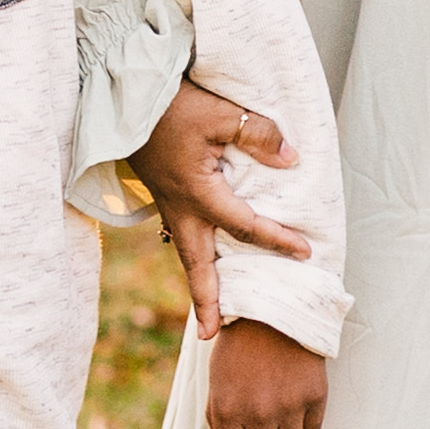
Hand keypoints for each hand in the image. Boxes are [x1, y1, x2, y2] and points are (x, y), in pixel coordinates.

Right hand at [130, 74, 312, 335]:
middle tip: (211, 336)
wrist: (123, 92)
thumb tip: (290, 159)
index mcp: (198, 193)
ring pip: (184, 250)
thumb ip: (257, 136)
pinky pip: (179, 231)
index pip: (246, 225)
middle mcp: (180, 206)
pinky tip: (200, 253)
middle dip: (206, 300)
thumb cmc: (172, 103)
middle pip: (196, 263)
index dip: (277, 239)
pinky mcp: (160, 191)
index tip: (305, 253)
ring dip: (197, 280)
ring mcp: (166, 201)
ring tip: (207, 310)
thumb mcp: (221, 113)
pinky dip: (191, 252)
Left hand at [206, 318, 327, 428]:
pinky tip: (295, 407)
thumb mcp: (218, 382)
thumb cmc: (239, 347)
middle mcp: (258, 413)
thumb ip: (217, 420)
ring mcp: (289, 406)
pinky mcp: (314, 396)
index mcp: (227, 411)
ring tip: (279, 416)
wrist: (274, 310)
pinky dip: (303, 426)